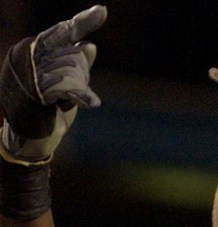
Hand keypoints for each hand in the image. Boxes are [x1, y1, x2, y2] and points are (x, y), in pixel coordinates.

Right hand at [0, 4, 105, 162]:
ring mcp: (30, 72)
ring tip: (66, 102)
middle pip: (73, 54)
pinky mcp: (37, 90)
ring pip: (72, 69)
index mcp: (35, 50)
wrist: (33, 138)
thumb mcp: (68, 84)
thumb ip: (78, 64)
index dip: (84, 21)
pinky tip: (93, 103)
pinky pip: (67, 86)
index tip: (103, 11)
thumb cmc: (50, 110)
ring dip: (78, 89)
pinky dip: (83, 96)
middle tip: (72, 93)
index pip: (63, 32)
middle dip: (81, 75)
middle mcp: (28, 55)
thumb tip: (90, 44)